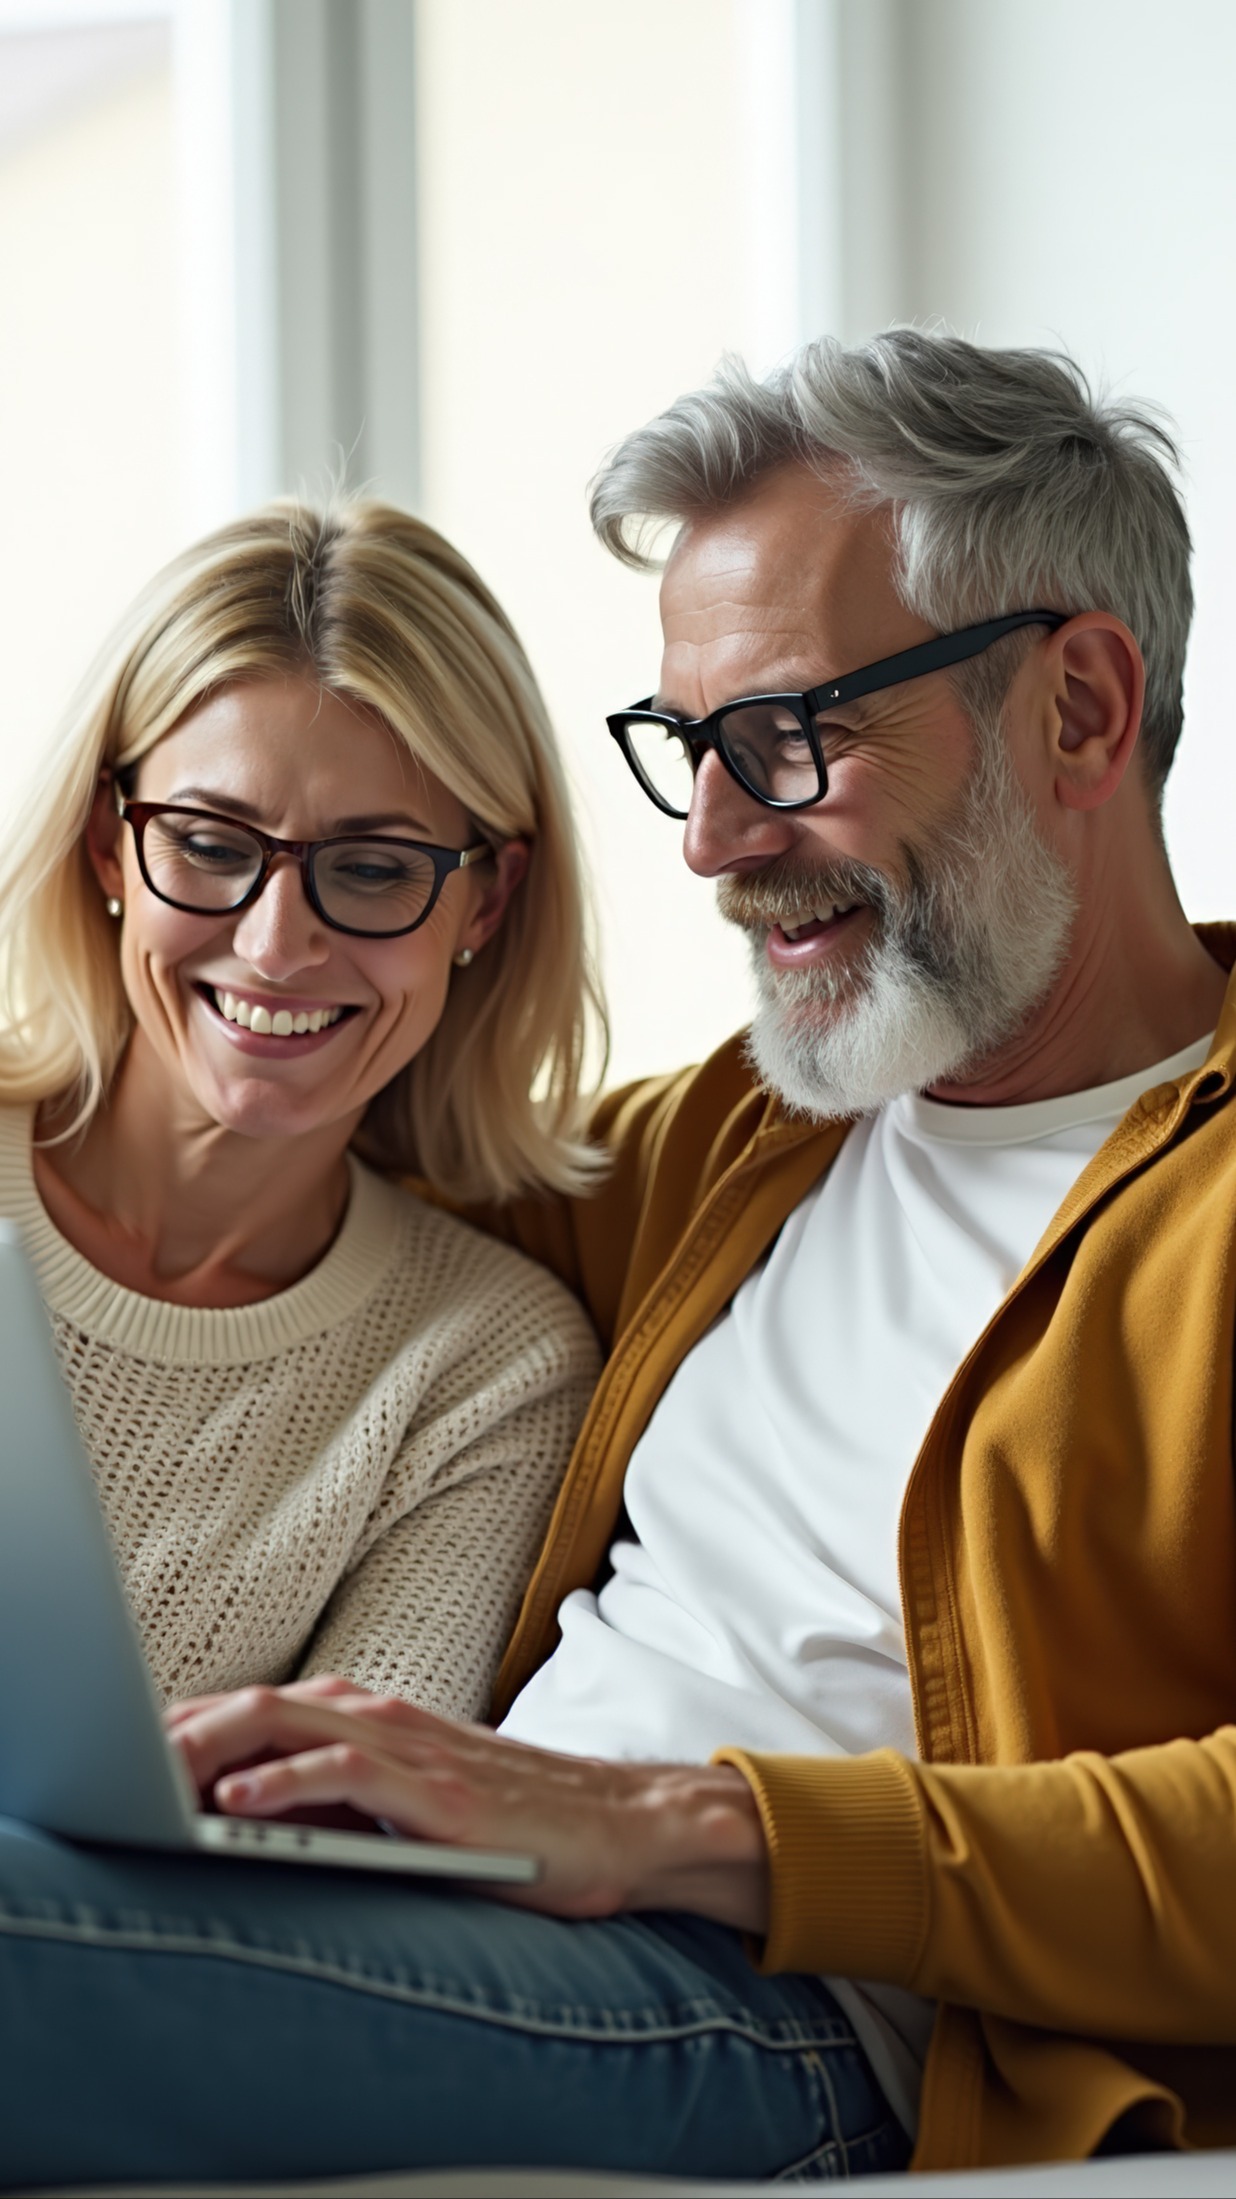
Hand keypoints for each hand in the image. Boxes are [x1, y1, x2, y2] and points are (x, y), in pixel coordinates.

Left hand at [165, 1676, 770, 1929]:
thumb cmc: (510, 1822)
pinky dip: (285, 1785)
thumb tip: (239, 1818)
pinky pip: (346, 1774)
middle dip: (175, 1732)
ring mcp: (410, 1748)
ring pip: (285, 1724)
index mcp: (365, 1717)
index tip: (124, 1757)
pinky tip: (239, 1808)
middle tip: (114, 1761)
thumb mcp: (404, 1803)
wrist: (618, 1822)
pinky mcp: (439, 1792)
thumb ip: (333, 1796)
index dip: (181, 1729)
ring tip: (148, 1776)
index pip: (252, 1710)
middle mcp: (378, 1717)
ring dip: (209, 1747)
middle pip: (251, 1706)